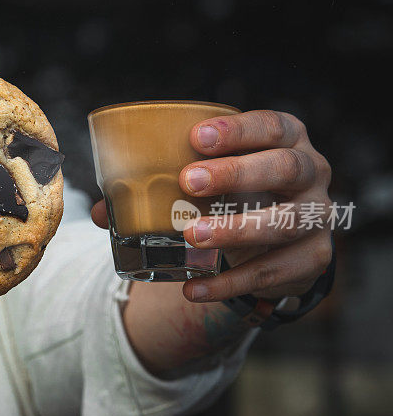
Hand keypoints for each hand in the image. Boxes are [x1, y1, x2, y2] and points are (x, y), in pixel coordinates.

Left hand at [91, 110, 332, 302]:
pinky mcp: (313, 259)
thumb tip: (97, 210)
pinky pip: (274, 273)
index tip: (197, 137)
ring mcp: (318, 217)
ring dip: (236, 229)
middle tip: (190, 182)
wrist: (276, 242)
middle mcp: (312, 172)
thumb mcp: (208, 181)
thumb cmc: (233, 195)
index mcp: (286, 140)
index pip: (272, 126)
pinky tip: (194, 289)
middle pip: (285, 167)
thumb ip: (157, 187)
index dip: (239, 129)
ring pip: (286, 222)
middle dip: (237, 174)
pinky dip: (230, 284)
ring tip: (192, 235)